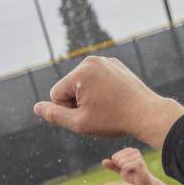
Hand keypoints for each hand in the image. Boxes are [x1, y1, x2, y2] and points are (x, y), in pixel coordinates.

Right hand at [33, 56, 183, 148]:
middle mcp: (91, 60)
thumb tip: (36, 108)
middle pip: (69, 87)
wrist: (147, 114)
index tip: (88, 115)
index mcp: (81, 72)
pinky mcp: (115, 65)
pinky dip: (101, 91)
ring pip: (83, 84)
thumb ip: (55, 115)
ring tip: (107, 106)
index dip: (67, 110)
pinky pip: (97, 80)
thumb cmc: (113, 120)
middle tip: (99, 112)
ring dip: (89, 97)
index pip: (56, 93)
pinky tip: (113, 100)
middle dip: (78, 102)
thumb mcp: (79, 123)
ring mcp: (105, 60)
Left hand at [101, 147, 154, 184]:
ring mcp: (137, 156)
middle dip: (121, 168)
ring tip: (132, 172)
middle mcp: (134, 151)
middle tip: (129, 171)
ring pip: (120, 163)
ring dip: (124, 171)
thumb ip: (112, 165)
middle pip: (116, 159)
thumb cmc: (133, 176)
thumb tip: (103, 161)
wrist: (144, 184)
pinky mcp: (139, 163)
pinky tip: (134, 174)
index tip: (126, 168)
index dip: (118, 165)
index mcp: (130, 150)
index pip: (114, 157)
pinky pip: (125, 167)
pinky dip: (127, 173)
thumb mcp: (120, 170)